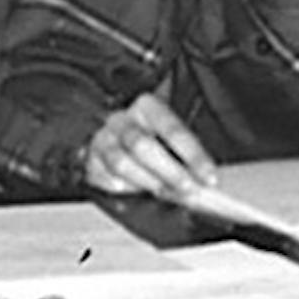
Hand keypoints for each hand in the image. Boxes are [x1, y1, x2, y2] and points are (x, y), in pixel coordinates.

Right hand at [79, 92, 219, 204]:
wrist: (114, 142)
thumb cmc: (152, 140)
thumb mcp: (172, 139)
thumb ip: (187, 155)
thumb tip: (207, 179)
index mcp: (147, 106)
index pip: (172, 128)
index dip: (193, 155)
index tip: (209, 176)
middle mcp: (121, 119)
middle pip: (142, 145)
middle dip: (169, 171)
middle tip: (188, 189)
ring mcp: (102, 139)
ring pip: (121, 163)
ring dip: (147, 182)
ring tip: (165, 192)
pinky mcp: (89, 160)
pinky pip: (103, 177)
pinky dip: (121, 187)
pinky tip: (134, 190)